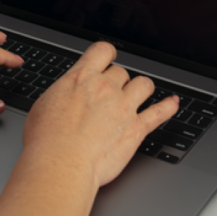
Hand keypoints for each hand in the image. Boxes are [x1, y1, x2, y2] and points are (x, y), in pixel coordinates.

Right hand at [23, 41, 177, 187]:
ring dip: (141, 88)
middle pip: (122, 72)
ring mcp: (124, 107)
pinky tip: (172, 103)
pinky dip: (168, 106)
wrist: (61, 164)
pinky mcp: (136, 129)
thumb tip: (64, 95)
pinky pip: (160, 113)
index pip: (102, 51)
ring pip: (144, 84)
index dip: (107, 54)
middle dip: (118, 81)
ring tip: (137, 95)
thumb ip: (62, 94)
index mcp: (81, 78)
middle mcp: (105, 88)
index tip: (107, 60)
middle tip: (110, 94)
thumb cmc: (46, 141)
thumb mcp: (44, 105)